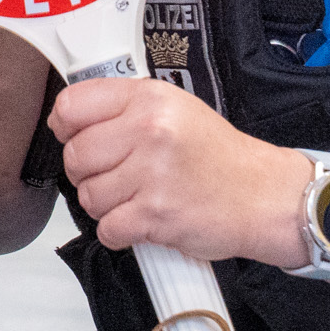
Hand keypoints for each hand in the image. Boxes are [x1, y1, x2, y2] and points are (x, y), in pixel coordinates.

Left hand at [46, 76, 309, 268]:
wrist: (265, 195)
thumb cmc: (218, 156)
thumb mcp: (175, 110)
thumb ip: (123, 109)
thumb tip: (65, 119)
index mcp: (149, 99)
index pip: (71, 106)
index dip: (66, 127)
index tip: (77, 137)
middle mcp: (149, 130)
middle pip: (75, 156)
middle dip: (88, 173)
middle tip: (118, 176)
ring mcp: (152, 173)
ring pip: (88, 195)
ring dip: (106, 205)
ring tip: (137, 198)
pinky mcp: (157, 214)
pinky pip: (107, 228)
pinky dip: (119, 231)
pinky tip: (142, 221)